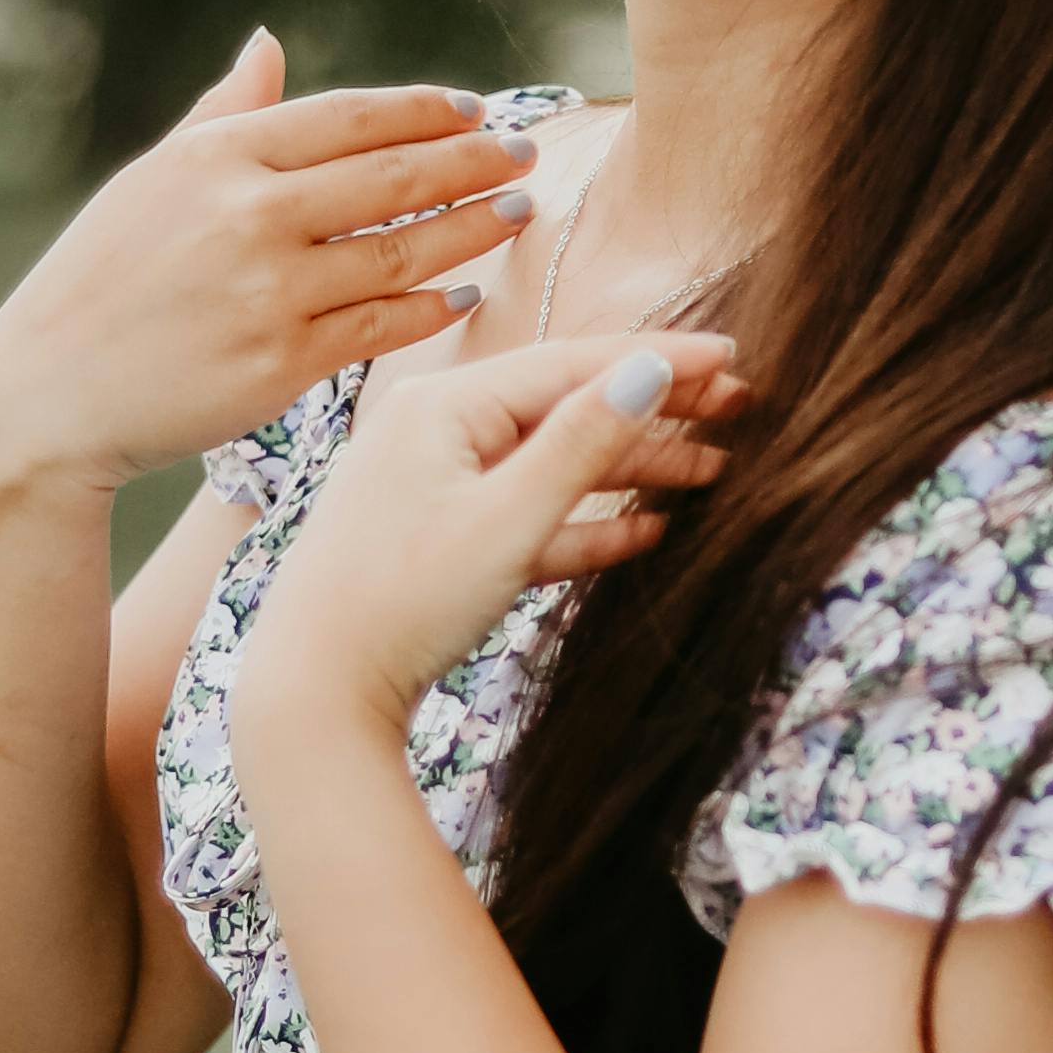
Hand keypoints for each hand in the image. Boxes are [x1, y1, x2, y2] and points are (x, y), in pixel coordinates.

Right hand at [0, 32, 542, 506]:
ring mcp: (270, 289)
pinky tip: (463, 291)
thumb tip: (269, 42)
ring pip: (402, 249)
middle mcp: (248, 214)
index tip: (476, 109)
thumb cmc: (100, 281)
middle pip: (393, 176)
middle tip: (524, 153)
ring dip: (471, 227)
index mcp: (217, 156)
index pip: (349, 118)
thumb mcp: (150, 181)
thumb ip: (223, 113)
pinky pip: (382, 325)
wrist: (48, 395)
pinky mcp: (283, 362)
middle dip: (473, 160)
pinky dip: (430, 305)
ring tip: (514, 211)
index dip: (423, 110)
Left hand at [230, 328, 750, 744]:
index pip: (571, 363)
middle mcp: (435, 431)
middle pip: (565, 406)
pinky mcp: (436, 542)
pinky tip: (646, 532)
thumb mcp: (507, 520)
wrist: (313, 695)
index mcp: (444, 406)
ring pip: (551, 464)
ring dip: (630, 470)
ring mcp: (433, 486)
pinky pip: (525, 516)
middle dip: (654, 411)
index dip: (659, 359)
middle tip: (738, 409)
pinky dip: (584, 522)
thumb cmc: (401, 603)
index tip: (733, 357)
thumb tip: (651, 370)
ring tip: (711, 474)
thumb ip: (583, 444)